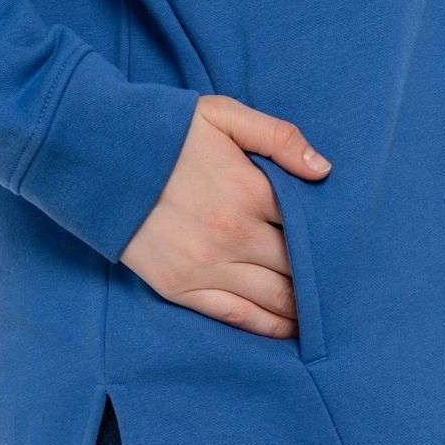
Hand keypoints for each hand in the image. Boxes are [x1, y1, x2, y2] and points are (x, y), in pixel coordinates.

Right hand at [121, 94, 330, 338]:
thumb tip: (325, 171)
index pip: (310, 226)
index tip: (350, 247)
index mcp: (251, 191)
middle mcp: (235, 235)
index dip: (332, 239)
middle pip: (298, 267)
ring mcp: (207, 265)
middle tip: (347, 286)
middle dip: (325, 278)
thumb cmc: (163, 131)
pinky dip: (267, 327)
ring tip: (327, 316)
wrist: (94, 156)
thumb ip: (278, 137)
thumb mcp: (222, 114)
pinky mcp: (181, 287)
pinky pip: (236, 316)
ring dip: (304, 308)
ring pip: (274, 298)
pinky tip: (289, 330)